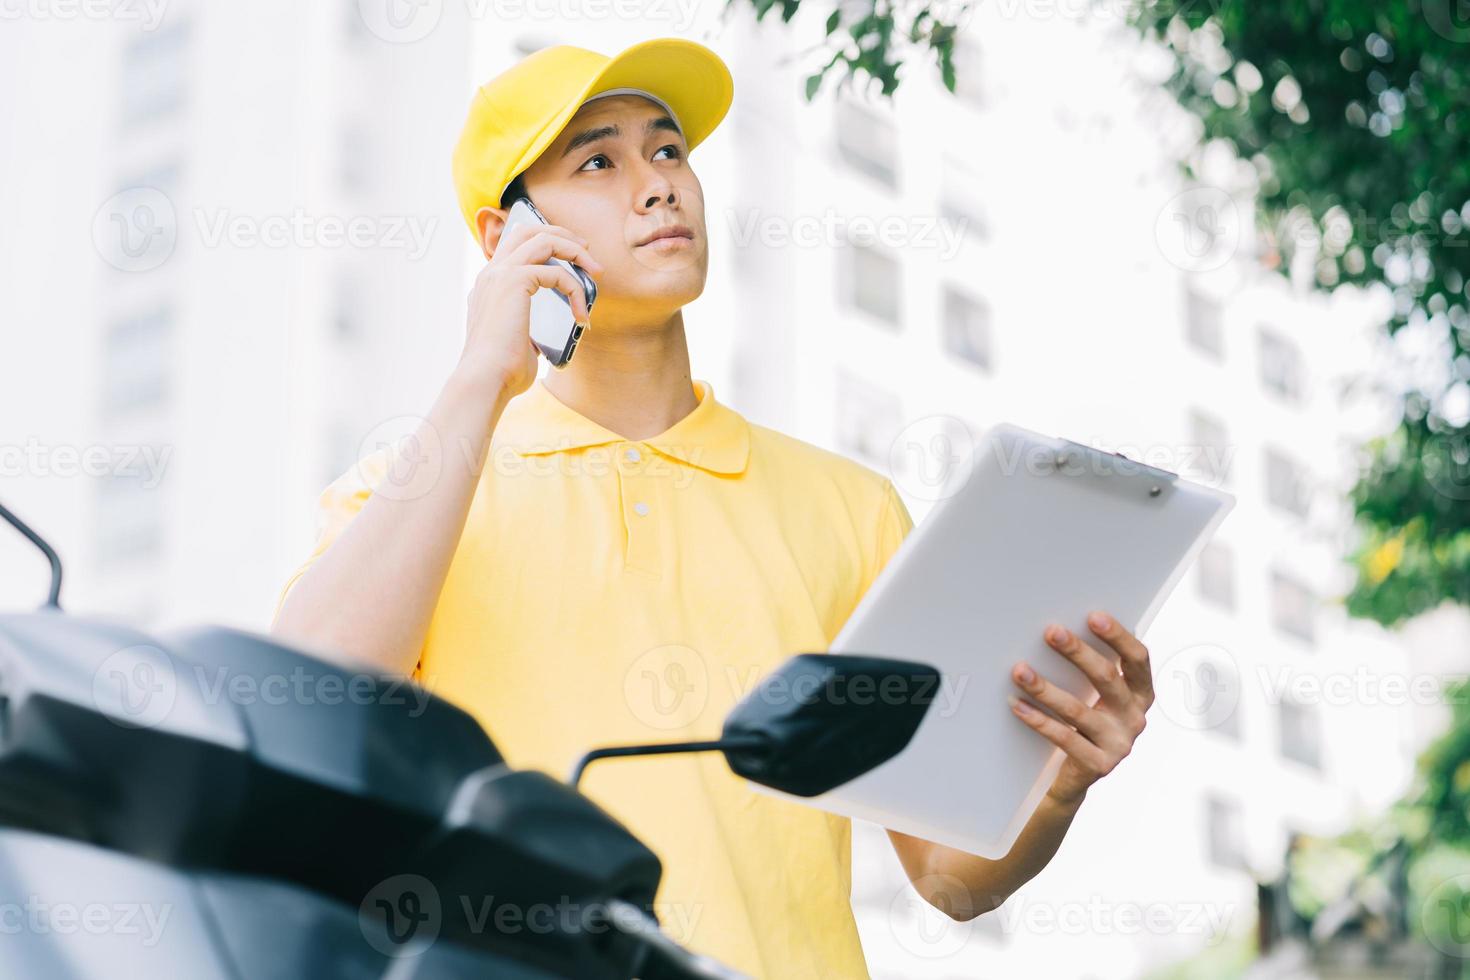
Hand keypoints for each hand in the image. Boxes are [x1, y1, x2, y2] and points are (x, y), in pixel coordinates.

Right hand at [459, 218, 603, 398]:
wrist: (486, 380)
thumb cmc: (503, 371)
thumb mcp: (519, 341)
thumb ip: (529, 328)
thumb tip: (546, 337)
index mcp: (489, 285)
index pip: (515, 245)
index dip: (545, 242)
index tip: (571, 256)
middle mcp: (491, 274)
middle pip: (528, 231)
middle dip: (562, 235)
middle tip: (587, 252)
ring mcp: (500, 274)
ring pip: (543, 240)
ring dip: (574, 252)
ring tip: (596, 270)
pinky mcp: (514, 281)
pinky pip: (556, 273)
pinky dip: (575, 290)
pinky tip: (581, 315)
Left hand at [1007, 611, 1152, 806]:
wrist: (1075, 776)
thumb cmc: (1084, 723)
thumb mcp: (1096, 697)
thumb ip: (1092, 670)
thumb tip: (1060, 630)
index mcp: (1140, 694)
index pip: (1137, 660)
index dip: (1118, 637)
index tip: (1093, 616)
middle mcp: (1135, 718)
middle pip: (1107, 678)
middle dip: (1077, 652)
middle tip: (1051, 632)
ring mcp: (1119, 744)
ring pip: (1078, 710)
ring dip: (1045, 688)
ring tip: (1019, 670)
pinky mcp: (1098, 765)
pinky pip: (1063, 738)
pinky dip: (1038, 719)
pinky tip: (1017, 705)